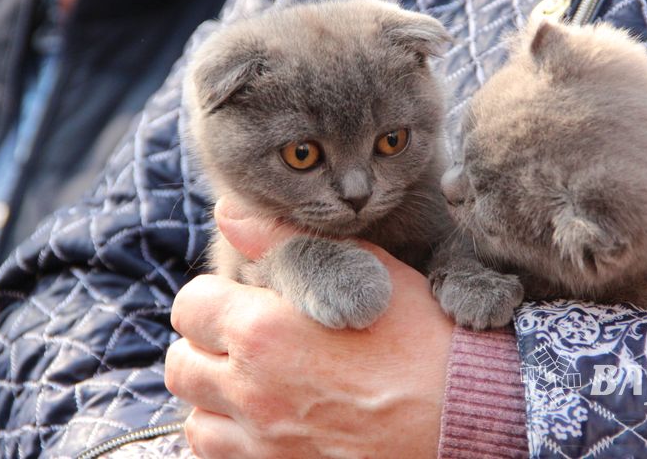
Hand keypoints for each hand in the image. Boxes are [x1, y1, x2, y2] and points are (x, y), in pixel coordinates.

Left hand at [165, 200, 453, 457]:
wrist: (464, 418)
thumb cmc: (424, 342)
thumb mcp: (366, 272)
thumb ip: (288, 240)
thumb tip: (230, 213)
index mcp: (264, 330)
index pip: (191, 304)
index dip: (215, 298)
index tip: (243, 301)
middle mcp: (251, 389)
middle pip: (182, 362)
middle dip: (206, 345)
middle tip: (246, 341)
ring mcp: (261, 441)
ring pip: (196, 416)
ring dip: (215, 396)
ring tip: (254, 384)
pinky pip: (218, 457)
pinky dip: (231, 438)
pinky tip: (266, 421)